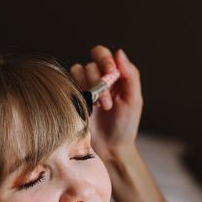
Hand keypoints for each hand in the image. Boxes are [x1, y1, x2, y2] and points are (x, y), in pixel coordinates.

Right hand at [70, 45, 142, 160]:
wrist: (111, 149)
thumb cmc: (125, 126)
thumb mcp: (134, 101)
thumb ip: (130, 76)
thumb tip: (119, 52)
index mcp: (114, 76)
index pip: (103, 55)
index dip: (104, 59)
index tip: (110, 72)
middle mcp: (97, 79)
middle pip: (90, 64)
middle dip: (98, 82)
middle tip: (107, 104)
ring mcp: (83, 89)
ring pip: (76, 73)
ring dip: (88, 88)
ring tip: (98, 108)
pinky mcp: (73, 99)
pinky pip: (67, 85)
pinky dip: (76, 92)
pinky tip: (86, 109)